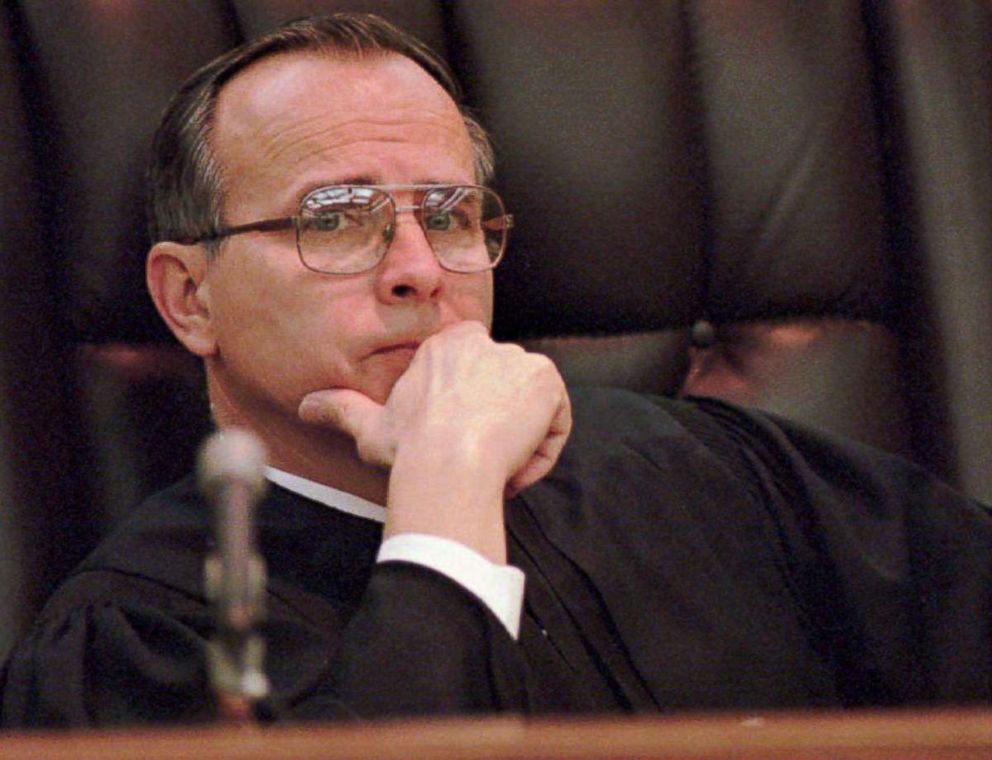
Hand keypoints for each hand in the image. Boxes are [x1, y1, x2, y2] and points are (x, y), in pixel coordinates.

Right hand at [298, 322, 570, 560]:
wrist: (446, 464)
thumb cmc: (408, 448)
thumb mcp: (369, 426)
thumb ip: (341, 408)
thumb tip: (306, 405)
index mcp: (446, 345)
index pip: (474, 379)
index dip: (469, 420)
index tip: (457, 446)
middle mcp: (484, 341)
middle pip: (504, 394)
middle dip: (496, 431)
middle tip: (477, 463)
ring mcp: (517, 358)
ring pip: (531, 409)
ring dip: (519, 444)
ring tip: (494, 469)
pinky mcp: (545, 379)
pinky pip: (556, 421)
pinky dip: (542, 451)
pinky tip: (515, 468)